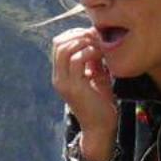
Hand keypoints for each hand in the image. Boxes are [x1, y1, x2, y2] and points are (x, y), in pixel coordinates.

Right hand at [51, 26, 116, 153]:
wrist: (100, 127)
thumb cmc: (100, 102)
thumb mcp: (96, 75)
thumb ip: (92, 59)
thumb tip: (96, 39)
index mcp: (61, 74)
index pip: (59, 43)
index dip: (75, 34)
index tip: (93, 35)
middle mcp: (58, 78)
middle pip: (59, 43)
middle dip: (79, 34)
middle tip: (97, 37)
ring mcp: (64, 83)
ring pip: (66, 49)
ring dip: (84, 42)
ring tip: (99, 46)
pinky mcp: (74, 88)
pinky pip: (77, 60)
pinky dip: (90, 52)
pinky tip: (101, 56)